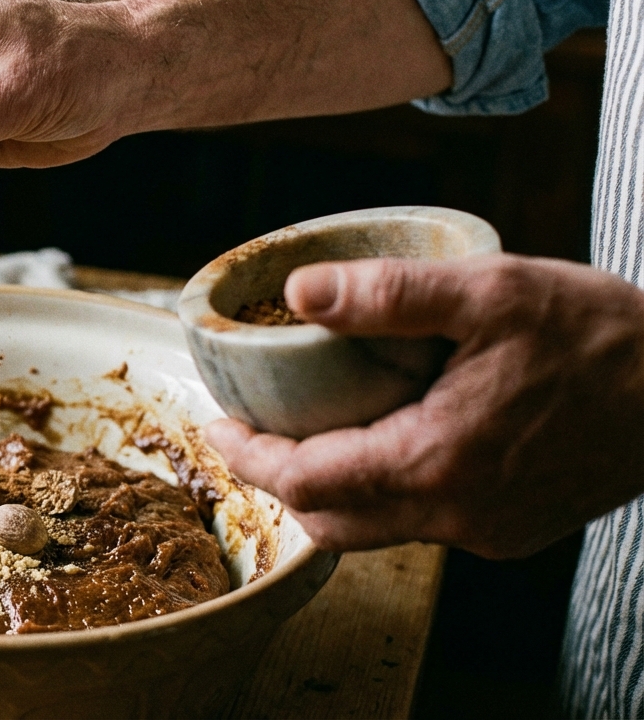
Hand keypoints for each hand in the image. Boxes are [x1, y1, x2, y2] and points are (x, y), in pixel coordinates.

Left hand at [204, 254, 643, 558]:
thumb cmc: (604, 336)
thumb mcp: (492, 292)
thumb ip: (389, 294)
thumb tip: (298, 291)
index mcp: (437, 462)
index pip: (305, 482)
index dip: (247, 456)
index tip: (217, 424)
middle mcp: (456, 514)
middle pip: (329, 519)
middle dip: (278, 478)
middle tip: (252, 427)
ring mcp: (486, 532)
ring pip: (374, 526)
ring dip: (329, 485)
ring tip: (309, 425)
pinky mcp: (511, 530)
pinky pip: (421, 522)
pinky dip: (383, 489)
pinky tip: (385, 437)